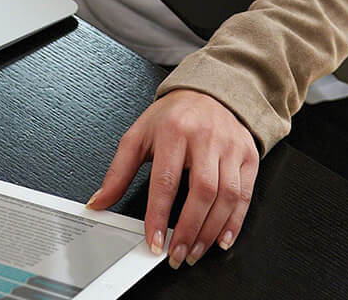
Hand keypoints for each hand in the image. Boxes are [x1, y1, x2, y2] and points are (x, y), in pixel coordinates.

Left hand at [88, 89, 258, 268]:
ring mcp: (230, 146)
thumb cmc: (174, 116)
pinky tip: (222, 239)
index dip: (159, 216)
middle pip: (202, 191)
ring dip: (210, 231)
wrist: (210, 92)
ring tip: (194, 251)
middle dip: (188, 230)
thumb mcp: (139, 135)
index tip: (153, 242)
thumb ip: (118, 172)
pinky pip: (245, 194)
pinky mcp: (248, 155)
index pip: (166, 180)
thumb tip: (99, 202)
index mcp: (174, 131)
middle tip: (176, 255)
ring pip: (226, 196)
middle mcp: (205, 137)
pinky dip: (235, 222)